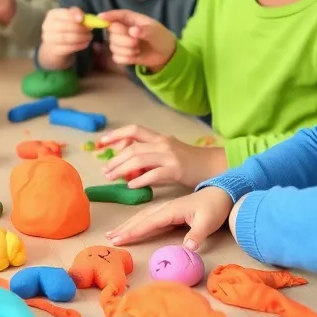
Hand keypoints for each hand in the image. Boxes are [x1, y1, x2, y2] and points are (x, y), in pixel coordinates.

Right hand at [38, 7, 92, 67]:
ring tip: (89, 37)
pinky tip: (85, 43)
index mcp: (52, 15)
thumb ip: (78, 15)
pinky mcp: (53, 50)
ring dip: (80, 37)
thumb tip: (88, 19)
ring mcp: (49, 39)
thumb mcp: (69, 19)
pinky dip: (78, 45)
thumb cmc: (64, 29)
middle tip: (90, 29)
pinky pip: (67, 48)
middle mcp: (48, 25)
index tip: (82, 18)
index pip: (63, 13)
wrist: (54, 47)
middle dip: (80, 28)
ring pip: (66, 38)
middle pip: (64, 26)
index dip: (73, 15)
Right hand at [98, 9, 176, 72]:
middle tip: (136, 42)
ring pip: (112, 46)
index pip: (117, 15)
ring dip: (126, 50)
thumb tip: (132, 31)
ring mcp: (121, 42)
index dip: (108, 16)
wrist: (165, 54)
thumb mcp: (156, 31)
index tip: (100, 17)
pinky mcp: (122, 55)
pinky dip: (125, 58)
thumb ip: (145, 30)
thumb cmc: (160, 37)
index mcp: (131, 19)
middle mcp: (123, 29)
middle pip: (112, 32)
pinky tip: (134, 57)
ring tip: (137, 49)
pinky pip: (116, 57)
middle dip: (122, 39)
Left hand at [98, 125, 227, 188]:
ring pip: (139, 159)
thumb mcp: (169, 153)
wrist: (215, 165)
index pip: (133, 130)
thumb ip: (150, 156)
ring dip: (122, 169)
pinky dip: (140, 180)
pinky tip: (131, 186)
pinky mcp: (176, 169)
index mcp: (160, 138)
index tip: (101, 142)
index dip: (116, 134)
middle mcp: (163, 144)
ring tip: (112, 177)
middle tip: (105, 170)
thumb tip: (129, 165)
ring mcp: (169, 156)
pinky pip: (153, 174)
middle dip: (115, 159)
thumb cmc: (191, 162)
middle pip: (132, 148)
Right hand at [104, 186, 233, 249]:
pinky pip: (149, 217)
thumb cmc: (216, 207)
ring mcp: (167, 208)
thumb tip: (188, 248)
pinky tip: (133, 226)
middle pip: (141, 218)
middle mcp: (166, 208)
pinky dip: (138, 222)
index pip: (148, 222)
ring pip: (143, 216)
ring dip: (128, 224)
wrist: (223, 193)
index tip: (119, 239)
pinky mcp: (171, 211)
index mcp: (171, 210)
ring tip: (115, 232)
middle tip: (109, 237)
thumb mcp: (209, 222)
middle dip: (125, 228)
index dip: (133, 232)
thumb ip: (197, 234)